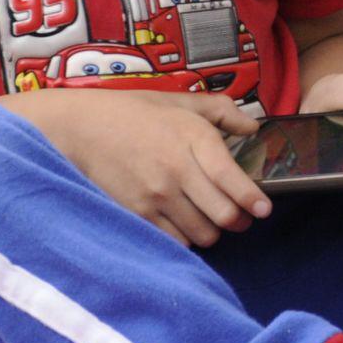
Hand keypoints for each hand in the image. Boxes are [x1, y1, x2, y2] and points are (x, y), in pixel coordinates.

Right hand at [13, 89, 270, 246]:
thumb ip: (221, 111)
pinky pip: (175, 241)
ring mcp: (156, 195)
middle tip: (240, 218)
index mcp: (193, 137)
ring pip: (203, 234)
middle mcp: (178, 169)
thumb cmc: (132, 114)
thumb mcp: (178, 102)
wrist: (79, 129)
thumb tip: (253, 127)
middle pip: (225, 215)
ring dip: (212, 231)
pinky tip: (183, 225)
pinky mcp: (137, 213)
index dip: (254, 201)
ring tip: (209, 220)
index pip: (233, 180)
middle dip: (239, 221)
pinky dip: (185, 238)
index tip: (263, 209)